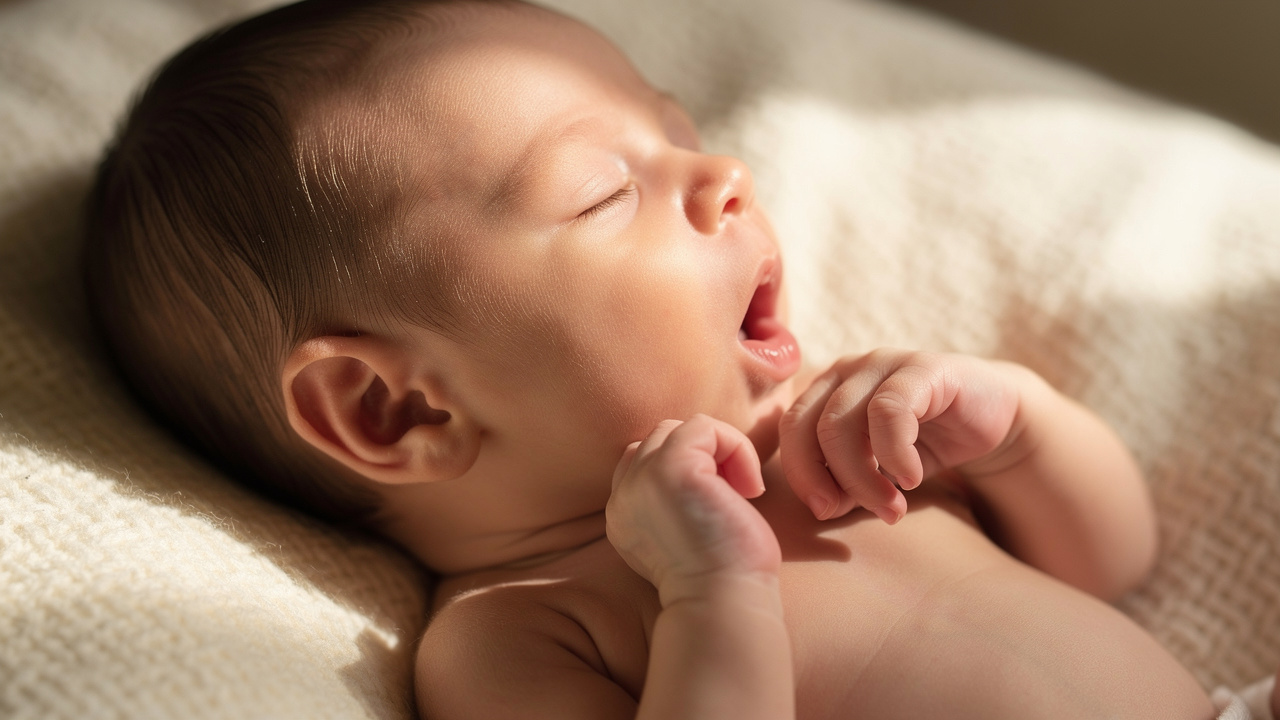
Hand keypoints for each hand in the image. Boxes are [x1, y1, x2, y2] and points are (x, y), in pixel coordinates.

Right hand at [606, 415, 781, 606]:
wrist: (724, 605)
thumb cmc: (722, 578)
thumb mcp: (685, 535)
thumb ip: (675, 501)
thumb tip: (708, 467)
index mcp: (622, 514)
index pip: (642, 460)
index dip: (687, 468)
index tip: (717, 503)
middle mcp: (622, 496)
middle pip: (659, 439)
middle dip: (702, 457)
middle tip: (732, 495)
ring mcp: (641, 480)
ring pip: (679, 429)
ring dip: (720, 451)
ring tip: (740, 490)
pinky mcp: (670, 469)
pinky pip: (704, 426)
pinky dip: (735, 447)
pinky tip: (749, 488)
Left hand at [779, 349, 1021, 522]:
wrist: (990, 419)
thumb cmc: (922, 446)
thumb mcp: (876, 474)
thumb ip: (846, 487)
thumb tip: (823, 508)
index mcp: (823, 392)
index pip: (790, 431)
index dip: (801, 475)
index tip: (825, 512)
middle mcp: (844, 371)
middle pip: (808, 427)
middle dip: (828, 480)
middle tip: (854, 513)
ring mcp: (881, 364)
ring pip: (843, 422)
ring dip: (862, 477)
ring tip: (891, 506)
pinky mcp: (921, 367)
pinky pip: (890, 411)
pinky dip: (895, 453)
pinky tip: (912, 479)